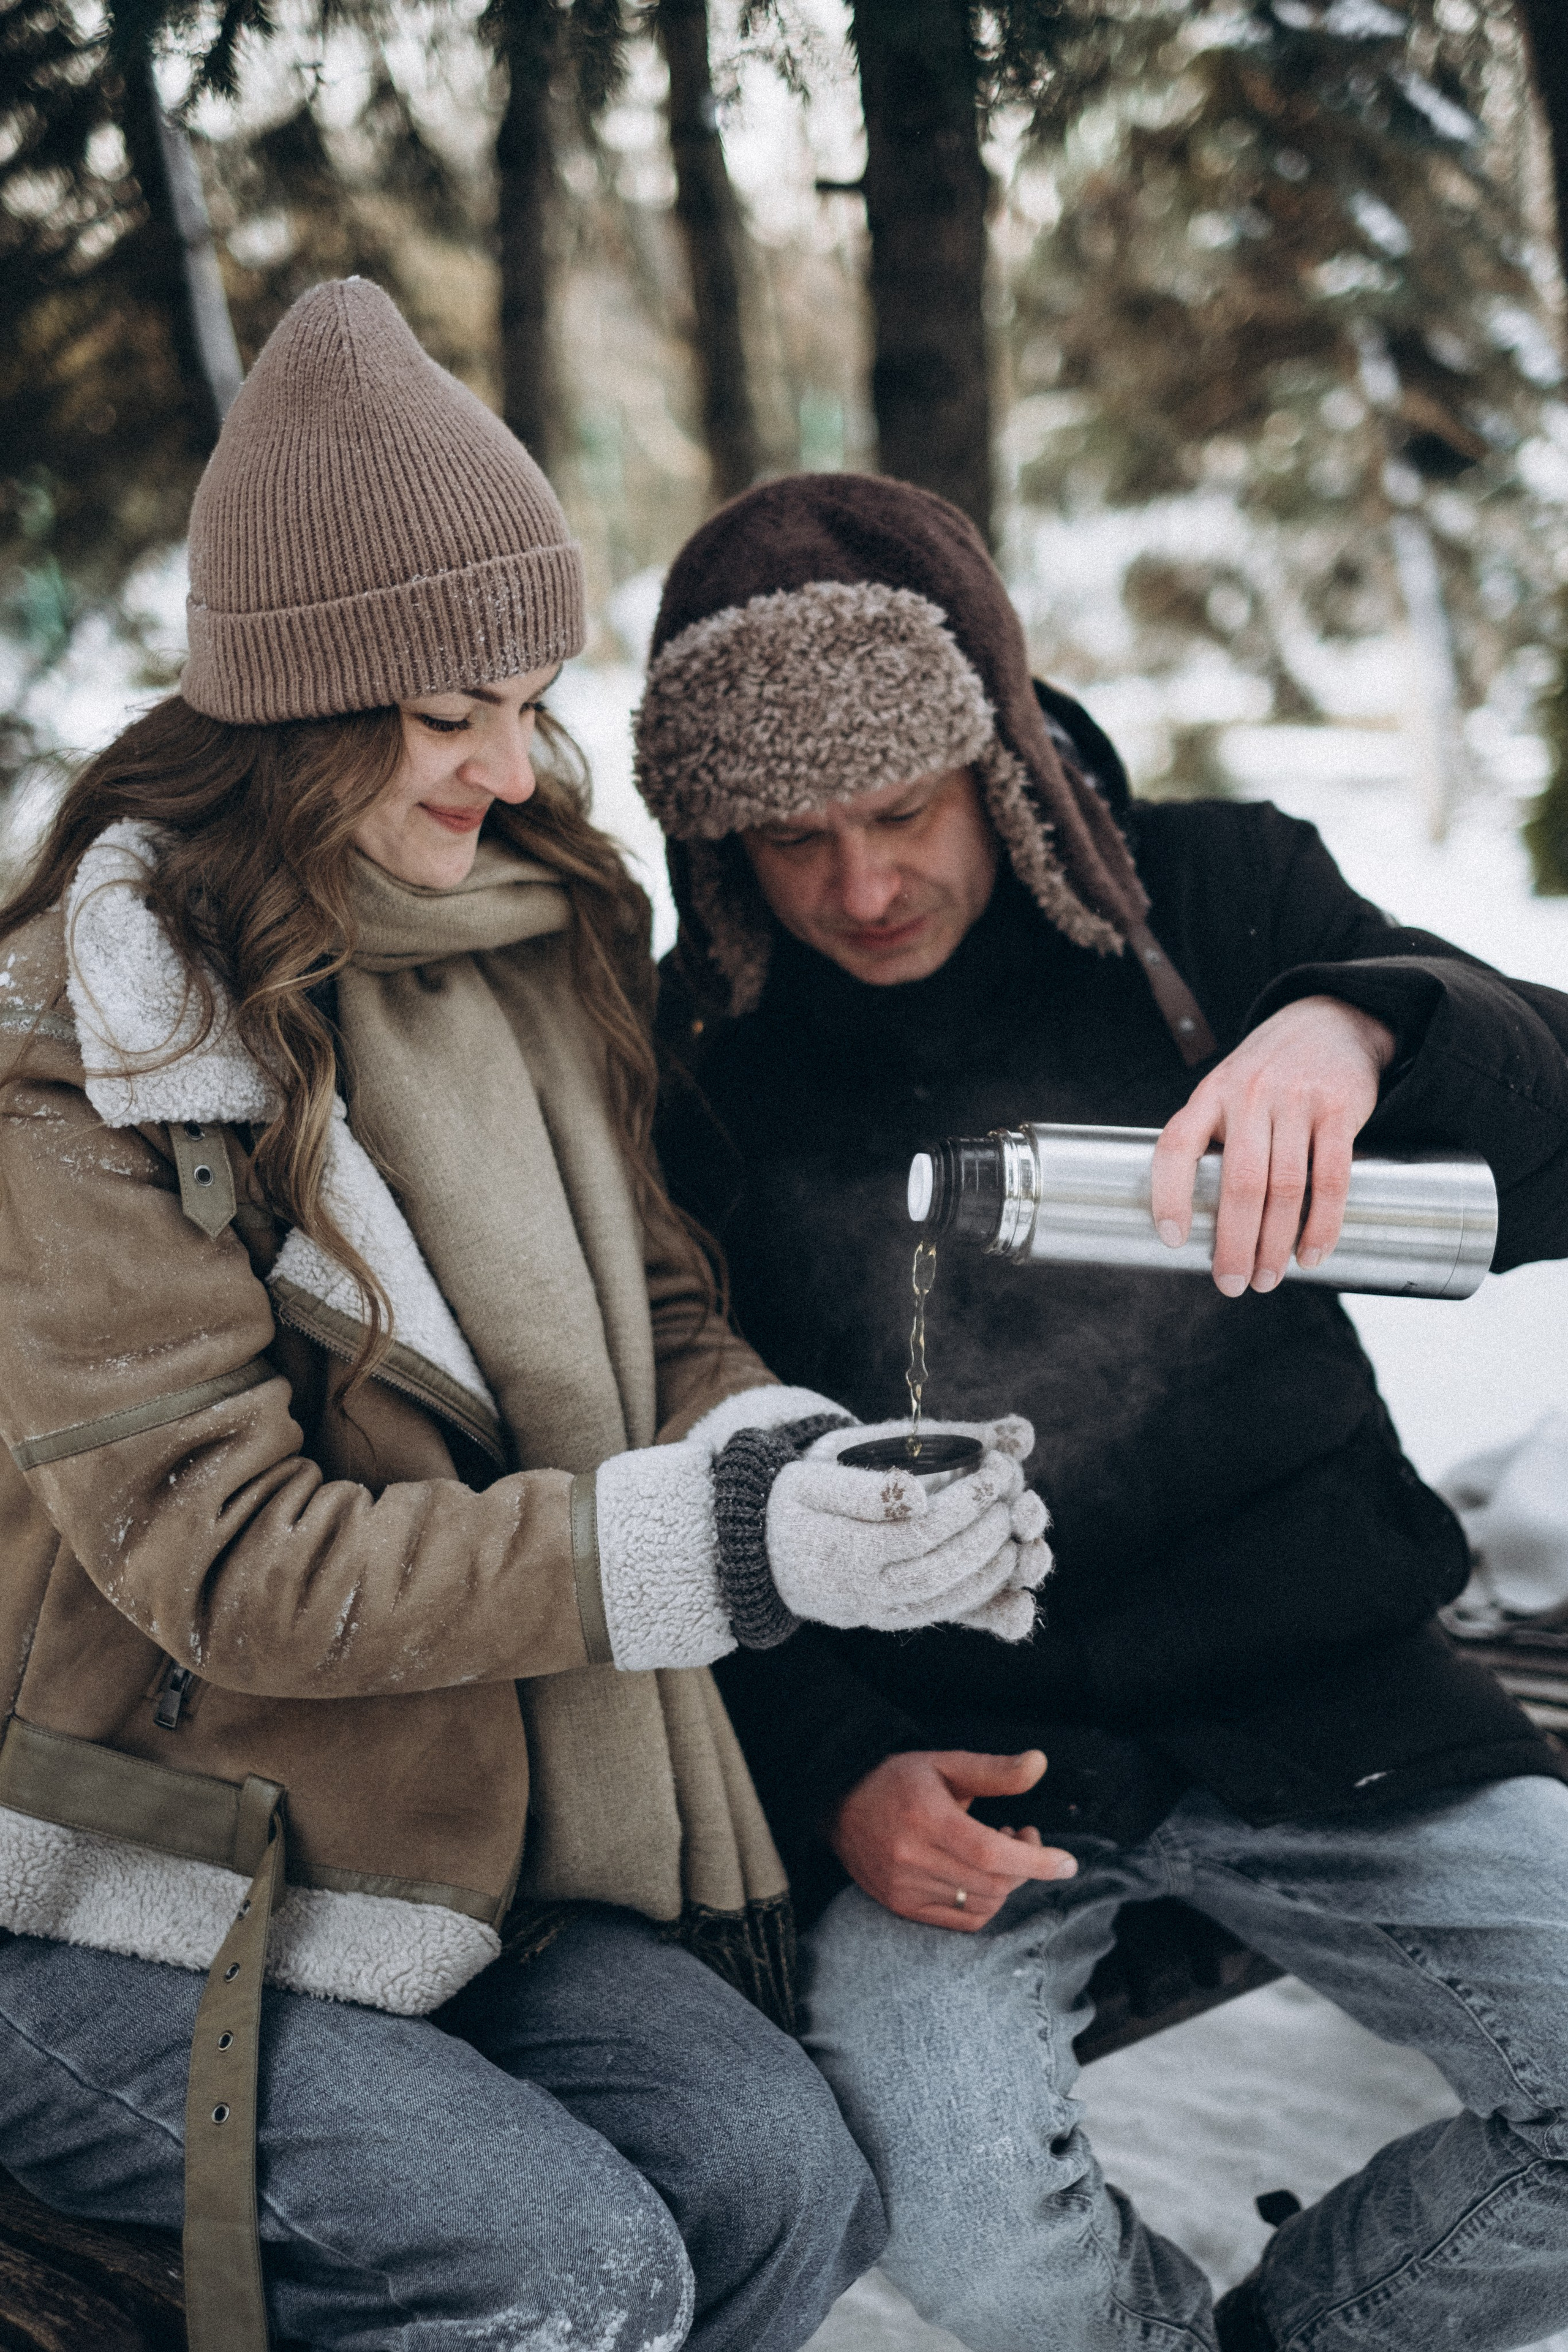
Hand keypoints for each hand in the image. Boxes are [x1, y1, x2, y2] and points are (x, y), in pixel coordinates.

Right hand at [768, 1419, 1050, 1639]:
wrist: (753, 1554)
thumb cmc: (787, 1503)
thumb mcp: (810, 1479)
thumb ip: (863, 1489)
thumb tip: (919, 1494)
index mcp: (845, 1550)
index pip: (922, 1531)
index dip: (966, 1503)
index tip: (995, 1471)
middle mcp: (860, 1589)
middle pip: (938, 1568)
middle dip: (983, 1536)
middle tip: (1012, 1504)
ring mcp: (870, 1610)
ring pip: (940, 1600)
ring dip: (984, 1572)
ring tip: (1012, 1538)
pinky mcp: (878, 1619)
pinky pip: (930, 1615)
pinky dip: (967, 1597)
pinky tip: (990, 1571)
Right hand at [829, 1750, 1077, 1928]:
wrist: (839, 1803)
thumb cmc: (898, 1779)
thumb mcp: (945, 1763)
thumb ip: (994, 1770)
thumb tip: (1040, 1764)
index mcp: (925, 1817)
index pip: (990, 1851)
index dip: (1035, 1861)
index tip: (1067, 1863)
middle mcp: (911, 1857)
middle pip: (991, 1881)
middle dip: (1025, 1865)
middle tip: (1023, 1835)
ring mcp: (904, 1887)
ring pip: (981, 1903)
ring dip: (1006, 1882)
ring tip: (998, 1850)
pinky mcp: (900, 1906)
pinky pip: (961, 1920)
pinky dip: (986, 1904)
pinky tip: (982, 1876)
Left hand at [1151, 995, 1395, 1295]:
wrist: (1331, 1020)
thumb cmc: (1268, 1072)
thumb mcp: (1227, 1088)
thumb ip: (1211, 1137)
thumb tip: (1194, 1217)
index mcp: (1210, 1093)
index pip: (1175, 1145)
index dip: (1166, 1194)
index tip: (1170, 1240)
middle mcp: (1249, 1094)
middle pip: (1239, 1184)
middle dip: (1233, 1244)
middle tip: (1231, 1284)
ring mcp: (1296, 1100)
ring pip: (1285, 1188)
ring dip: (1275, 1244)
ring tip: (1267, 1279)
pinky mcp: (1340, 1109)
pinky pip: (1331, 1179)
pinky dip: (1322, 1225)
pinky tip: (1312, 1254)